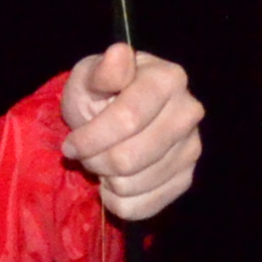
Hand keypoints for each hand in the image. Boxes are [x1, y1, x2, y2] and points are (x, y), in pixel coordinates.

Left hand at [59, 43, 204, 222]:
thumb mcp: (89, 78)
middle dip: (95, 161)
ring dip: (105, 179)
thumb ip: (102, 72)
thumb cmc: (99, 94)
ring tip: (103, 162)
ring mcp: (191, 147)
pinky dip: (117, 200)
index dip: (91, 138)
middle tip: (85, 154)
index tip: (70, 144)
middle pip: (129, 158)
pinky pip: (142, 207)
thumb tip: (118, 54)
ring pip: (132, 185)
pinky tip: (115, 181)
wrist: (113, 118)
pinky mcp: (185, 178)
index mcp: (168, 79)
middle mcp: (188, 112)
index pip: (128, 119)